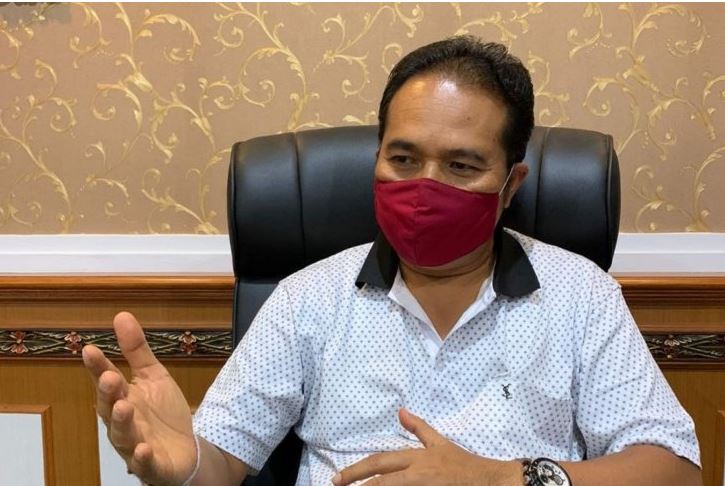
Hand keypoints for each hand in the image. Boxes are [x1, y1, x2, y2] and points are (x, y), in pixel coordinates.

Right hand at [82, 312, 196, 485]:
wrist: (187, 451)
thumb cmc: (163, 414)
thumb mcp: (153, 377)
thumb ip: (137, 350)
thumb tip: (121, 315)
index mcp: (122, 399)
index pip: (106, 381)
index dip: (97, 367)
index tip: (90, 349)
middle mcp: (123, 423)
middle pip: (110, 408)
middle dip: (108, 393)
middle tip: (108, 377)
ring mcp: (135, 445)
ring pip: (123, 436)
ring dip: (122, 422)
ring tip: (124, 406)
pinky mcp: (152, 466)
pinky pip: (145, 464)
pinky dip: (142, 458)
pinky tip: (143, 448)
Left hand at [332, 409, 521, 485]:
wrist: (490, 481)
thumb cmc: (463, 464)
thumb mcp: (440, 443)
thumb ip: (419, 428)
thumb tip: (401, 412)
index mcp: (416, 458)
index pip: (380, 463)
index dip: (357, 470)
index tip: (338, 478)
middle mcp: (415, 474)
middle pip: (380, 480)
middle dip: (356, 483)